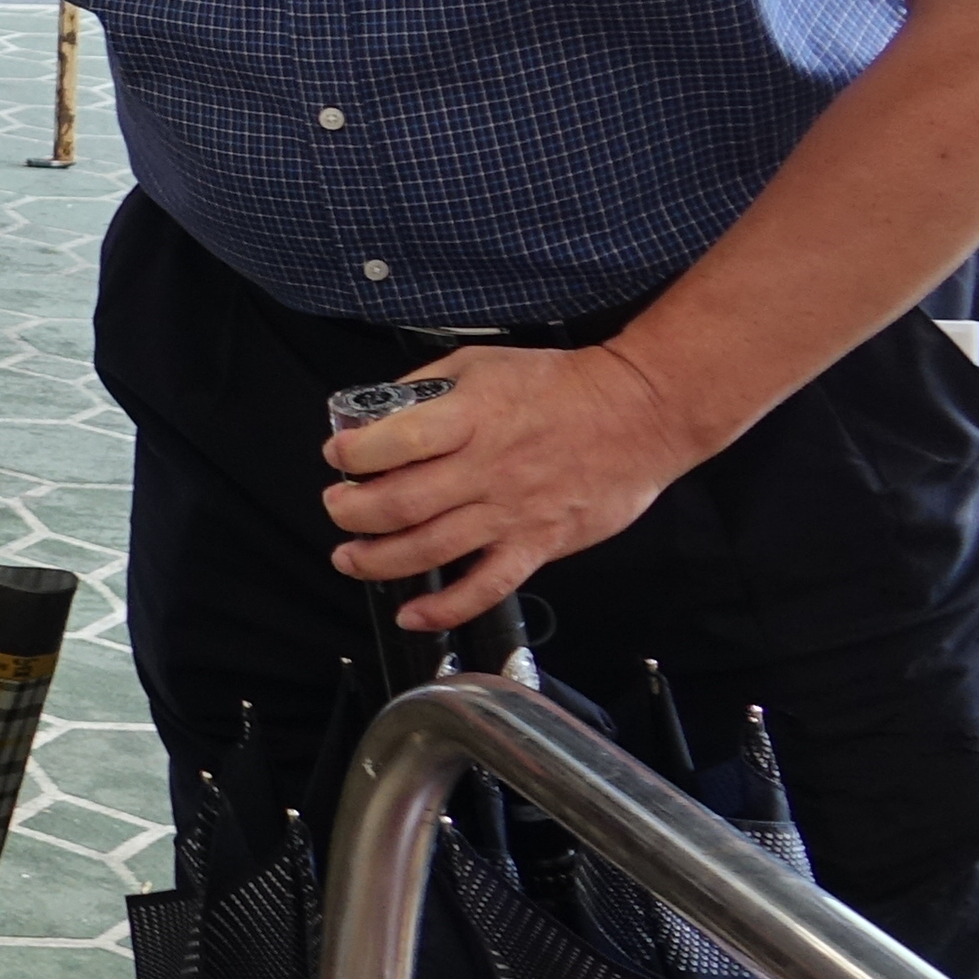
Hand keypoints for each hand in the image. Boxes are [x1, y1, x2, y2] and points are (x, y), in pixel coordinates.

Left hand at [322, 343, 702, 632]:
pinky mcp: (538, 544)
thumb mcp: (482, 363)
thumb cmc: (560, 385)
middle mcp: (486, 470)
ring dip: (378, 561)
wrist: (641, 413)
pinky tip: (412, 615)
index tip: (337, 456)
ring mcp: (512, 512)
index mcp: (470, 418)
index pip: (395, 441)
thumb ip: (428, 387)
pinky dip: (446, 609)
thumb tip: (377, 411)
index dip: (354, 453)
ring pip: (430, 549)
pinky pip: (487, 587)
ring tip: (350, 558)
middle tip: (337, 510)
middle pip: (401, 504)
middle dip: (352, 513)